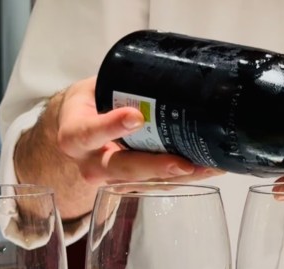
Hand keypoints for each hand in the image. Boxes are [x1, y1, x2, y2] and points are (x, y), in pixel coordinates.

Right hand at [15, 77, 221, 219]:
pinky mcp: (130, 187)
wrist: (79, 131)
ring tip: (208, 166)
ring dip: (179, 177)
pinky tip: (206, 169)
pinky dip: (183, 179)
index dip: (112, 126)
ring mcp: (111, 180)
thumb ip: (119, 82)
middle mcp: (91, 163)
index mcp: (75, 135)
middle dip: (156, 167)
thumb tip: (166, 66)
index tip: (135, 117)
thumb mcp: (94, 88)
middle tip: (184, 163)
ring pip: (144, 183)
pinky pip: (156, 186)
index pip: (89, 132)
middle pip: (122, 168)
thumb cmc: (90, 104)